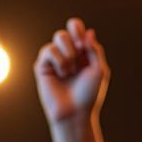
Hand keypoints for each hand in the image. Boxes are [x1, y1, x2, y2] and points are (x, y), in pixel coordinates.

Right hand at [34, 19, 108, 133]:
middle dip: (74, 41)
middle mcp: (66, 54)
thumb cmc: (88, 96)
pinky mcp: (42, 68)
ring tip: (70, 72)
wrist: (74, 113)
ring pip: (58, 37)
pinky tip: (62, 74)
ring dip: (68, 53)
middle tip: (78, 55)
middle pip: (67, 31)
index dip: (78, 29)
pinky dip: (58, 60)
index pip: (75, 28)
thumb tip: (88, 32)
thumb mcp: (99, 70)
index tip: (83, 45)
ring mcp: (53, 61)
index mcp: (80, 53)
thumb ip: (95, 50)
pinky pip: (48, 50)